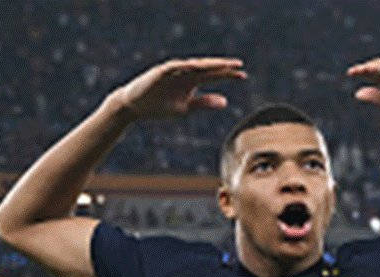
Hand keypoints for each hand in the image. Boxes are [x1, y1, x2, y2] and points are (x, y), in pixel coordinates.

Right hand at [108, 57, 245, 121]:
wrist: (135, 107)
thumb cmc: (159, 106)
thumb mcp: (185, 108)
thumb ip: (204, 103)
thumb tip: (225, 102)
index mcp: (192, 81)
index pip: (214, 76)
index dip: (228, 75)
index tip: (244, 76)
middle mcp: (185, 73)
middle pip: (207, 68)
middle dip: (222, 67)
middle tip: (239, 65)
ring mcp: (173, 71)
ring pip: (193, 65)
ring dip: (207, 65)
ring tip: (220, 65)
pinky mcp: (161, 72)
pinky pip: (175, 67)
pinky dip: (185, 66)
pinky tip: (197, 66)